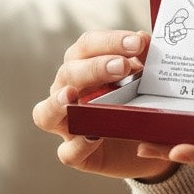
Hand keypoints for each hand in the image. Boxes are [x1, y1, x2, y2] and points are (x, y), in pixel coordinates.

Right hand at [31, 30, 175, 181]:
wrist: (147, 141)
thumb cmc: (138, 100)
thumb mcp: (145, 78)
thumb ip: (144, 60)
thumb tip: (143, 38)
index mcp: (83, 65)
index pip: (87, 45)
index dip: (110, 41)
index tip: (137, 42)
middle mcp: (67, 91)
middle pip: (68, 73)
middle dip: (95, 67)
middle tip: (122, 67)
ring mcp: (66, 124)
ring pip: (46, 112)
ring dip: (58, 102)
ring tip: (72, 96)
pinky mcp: (76, 155)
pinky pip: (67, 152)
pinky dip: (77, 145)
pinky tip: (93, 137)